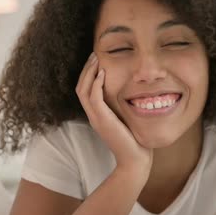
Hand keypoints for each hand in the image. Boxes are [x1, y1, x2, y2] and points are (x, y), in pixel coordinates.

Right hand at [76, 52, 152, 174]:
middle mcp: (93, 116)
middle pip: (80, 87)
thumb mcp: (127, 119)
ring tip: (96, 58)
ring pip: (83, 90)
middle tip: (94, 54)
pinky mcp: (102, 121)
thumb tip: (134, 92)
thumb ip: (124, 107)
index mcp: (97, 115)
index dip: (88, 74)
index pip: (85, 90)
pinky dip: (96, 84)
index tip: (97, 60)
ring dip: (89, 72)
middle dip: (86, 69)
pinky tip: (103, 73)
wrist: (135, 161)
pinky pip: (93, 98)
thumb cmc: (135, 141)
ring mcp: (96, 118)